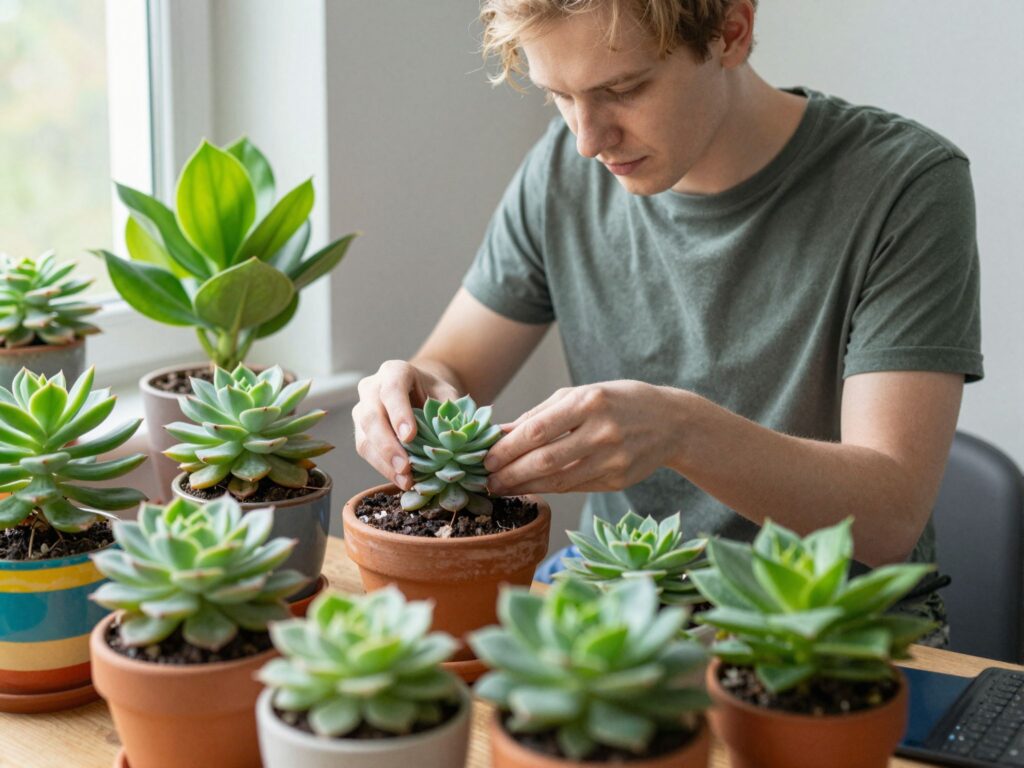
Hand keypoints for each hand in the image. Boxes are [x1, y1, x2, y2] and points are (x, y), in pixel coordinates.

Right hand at [352, 360, 460, 490]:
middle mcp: (371, 388)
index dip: (399, 413)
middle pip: (371, 416)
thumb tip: (458, 435)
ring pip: (364, 437)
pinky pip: (366, 451)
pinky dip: (383, 468)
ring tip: (405, 480)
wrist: (420, 393)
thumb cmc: (435, 393)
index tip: (410, 437)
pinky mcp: (361, 431)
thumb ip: (452, 410)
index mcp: (395, 371)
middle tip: (405, 467)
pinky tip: (400, 480)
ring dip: (384, 462)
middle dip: (387, 445)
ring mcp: (362, 410)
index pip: (392, 390)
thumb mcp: (448, 394)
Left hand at [484, 381, 683, 495]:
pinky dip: (550, 489)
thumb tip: (500, 433)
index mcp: (589, 401)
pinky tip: (532, 488)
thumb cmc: (617, 402)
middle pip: (546, 459)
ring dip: (526, 487)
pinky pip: (575, 487)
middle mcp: (602, 431)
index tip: (486, 459)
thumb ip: (540, 413)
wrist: (671, 422)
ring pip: (559, 480)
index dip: (508, 448)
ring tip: (502, 489)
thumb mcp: (581, 394)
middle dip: (511, 473)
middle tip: (487, 481)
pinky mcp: (618, 480)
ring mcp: (613, 458)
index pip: (538, 430)